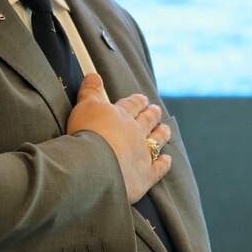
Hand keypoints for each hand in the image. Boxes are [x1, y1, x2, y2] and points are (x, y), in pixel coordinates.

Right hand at [65, 72, 171, 202]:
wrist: (93, 165)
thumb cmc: (86, 134)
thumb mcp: (84, 107)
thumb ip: (90, 92)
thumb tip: (94, 75)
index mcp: (122, 116)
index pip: (132, 105)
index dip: (137, 101)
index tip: (142, 99)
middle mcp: (136, 133)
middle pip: (147, 121)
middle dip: (152, 114)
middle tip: (156, 110)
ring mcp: (143, 154)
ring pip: (156, 141)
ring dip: (161, 134)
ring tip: (166, 129)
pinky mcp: (145, 175)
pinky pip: (158, 168)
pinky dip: (164, 163)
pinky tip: (167, 160)